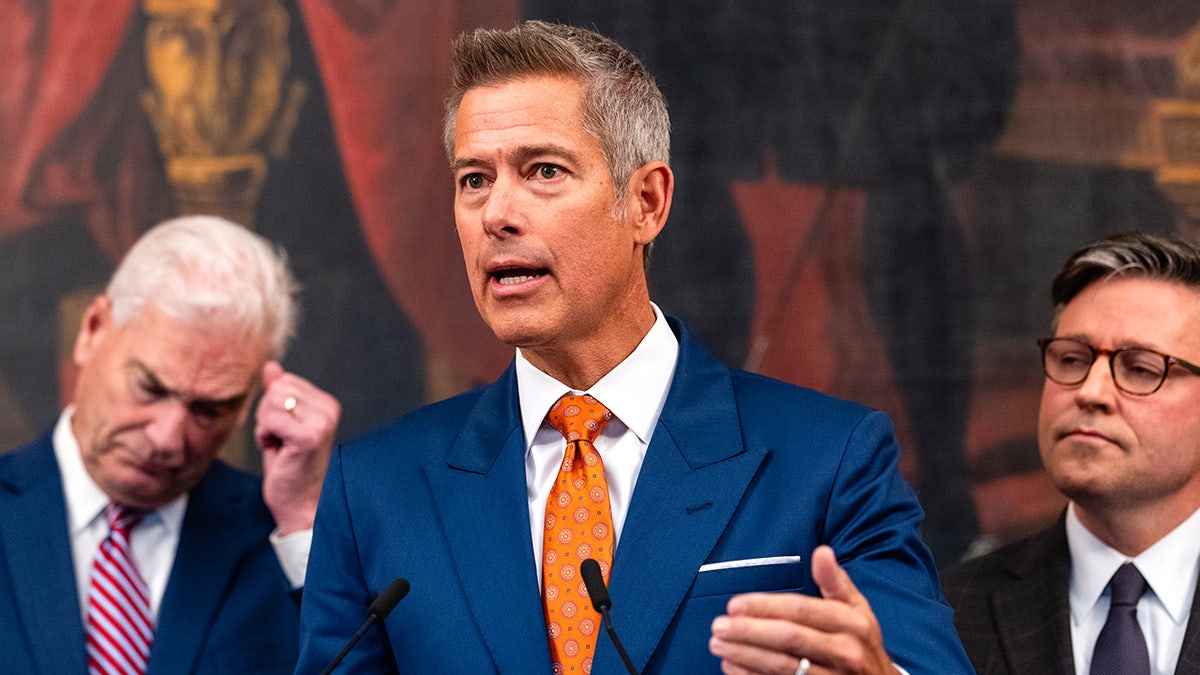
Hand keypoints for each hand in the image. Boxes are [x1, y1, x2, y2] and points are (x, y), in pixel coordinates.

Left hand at [254, 361, 340, 534]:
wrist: (301, 505)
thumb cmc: (291, 468)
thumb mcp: (281, 425)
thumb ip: (278, 394)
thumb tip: (271, 366)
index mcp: (326, 403)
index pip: (282, 382)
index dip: (272, 408)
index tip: (284, 433)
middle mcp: (329, 409)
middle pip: (276, 390)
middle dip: (266, 416)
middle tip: (280, 441)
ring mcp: (322, 422)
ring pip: (271, 402)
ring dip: (265, 427)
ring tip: (281, 447)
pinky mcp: (309, 436)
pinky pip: (270, 420)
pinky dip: (265, 437)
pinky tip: (279, 452)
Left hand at [708, 546, 896, 674]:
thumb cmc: (860, 640)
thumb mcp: (856, 608)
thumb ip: (834, 581)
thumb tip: (822, 551)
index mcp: (851, 622)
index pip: (801, 611)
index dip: (765, 607)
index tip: (735, 604)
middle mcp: (845, 651)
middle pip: (789, 639)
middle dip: (749, 632)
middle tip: (718, 626)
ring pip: (782, 667)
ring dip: (745, 656)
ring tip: (718, 645)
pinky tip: (732, 668)